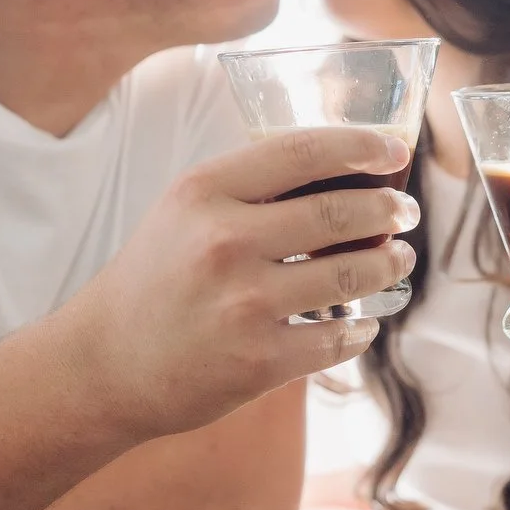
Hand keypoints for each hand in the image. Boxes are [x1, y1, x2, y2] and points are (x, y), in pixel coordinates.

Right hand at [63, 127, 418, 436]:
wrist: (104, 363)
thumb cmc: (154, 279)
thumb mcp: (184, 212)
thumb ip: (251, 189)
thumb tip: (345, 173)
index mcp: (204, 192)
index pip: (303, 151)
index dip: (362, 146)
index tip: (395, 153)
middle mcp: (224, 242)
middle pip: (341, 212)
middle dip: (389, 210)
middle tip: (405, 213)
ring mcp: (244, 304)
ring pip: (351, 275)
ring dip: (389, 265)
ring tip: (397, 260)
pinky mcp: (258, 360)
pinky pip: (336, 339)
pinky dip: (361, 330)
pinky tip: (364, 323)